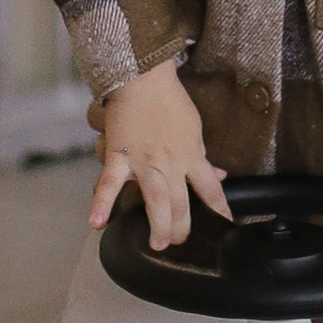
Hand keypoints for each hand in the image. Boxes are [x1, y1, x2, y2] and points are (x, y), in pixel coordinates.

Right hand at [86, 59, 230, 252]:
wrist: (144, 78)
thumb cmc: (170, 103)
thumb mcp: (195, 130)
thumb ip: (202, 159)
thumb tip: (218, 176)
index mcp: (191, 157)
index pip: (211, 191)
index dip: (220, 212)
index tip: (225, 230)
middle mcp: (170, 164)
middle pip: (181, 202)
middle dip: (182, 227)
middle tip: (180, 244)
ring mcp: (144, 162)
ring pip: (154, 198)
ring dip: (158, 223)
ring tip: (158, 245)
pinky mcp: (119, 156)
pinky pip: (109, 183)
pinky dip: (101, 203)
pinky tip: (97, 224)